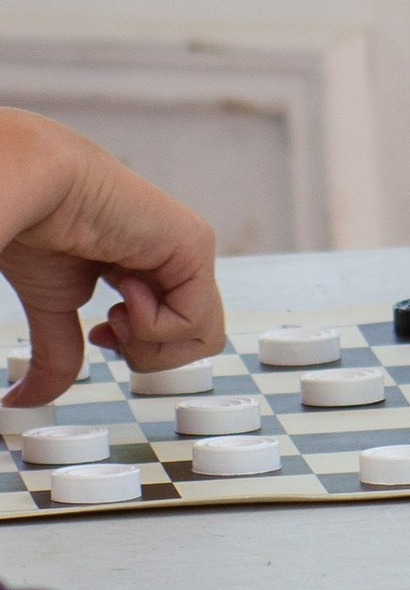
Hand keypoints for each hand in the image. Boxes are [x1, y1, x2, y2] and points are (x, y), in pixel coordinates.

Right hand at [0, 111, 225, 403]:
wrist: (36, 189)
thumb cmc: (38, 228)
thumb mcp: (55, 307)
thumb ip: (59, 352)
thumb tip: (24, 400)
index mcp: (150, 270)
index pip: (175, 335)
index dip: (137, 350)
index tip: (99, 331)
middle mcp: (177, 261)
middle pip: (195, 344)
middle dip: (147, 354)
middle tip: (110, 323)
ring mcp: (190, 253)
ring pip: (205, 339)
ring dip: (150, 342)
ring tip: (116, 305)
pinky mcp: (196, 247)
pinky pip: (194, 321)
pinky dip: (151, 323)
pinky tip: (123, 287)